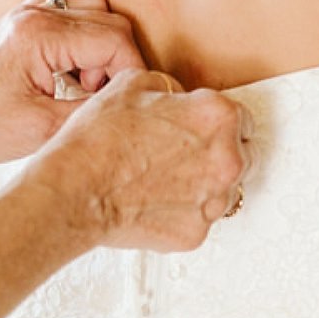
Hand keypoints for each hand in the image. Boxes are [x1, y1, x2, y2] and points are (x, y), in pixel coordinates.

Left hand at [0, 0, 147, 165]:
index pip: (115, 38)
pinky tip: (68, 70)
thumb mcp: (41, 129)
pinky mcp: (18, 22)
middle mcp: (34, 14)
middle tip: (101, 97)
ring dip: (101, 45)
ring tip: (85, 85)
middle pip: (109, 19)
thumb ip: (92, 109)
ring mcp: (25, 13)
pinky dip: (80, 35)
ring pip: (91, 9)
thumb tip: (131, 101)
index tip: (127, 100)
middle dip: (118, 60)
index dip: (132, 71)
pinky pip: (66, 11)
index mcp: (40, 35)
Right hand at [21, 68, 249, 251]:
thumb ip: (168, 88)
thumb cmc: (98, 140)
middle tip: (180, 155)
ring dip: (202, 185)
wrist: (75, 190)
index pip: (243, 118)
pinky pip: (197, 220)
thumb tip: (176, 98)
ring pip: (223, 192)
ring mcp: (213, 201)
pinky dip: (181, 213)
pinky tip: (153, 202)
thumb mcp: (131, 84)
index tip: (204, 129)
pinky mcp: (195, 233)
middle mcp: (226, 159)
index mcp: (216, 117)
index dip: (218, 122)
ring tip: (162, 181)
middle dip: (217, 154)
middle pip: (242, 156)